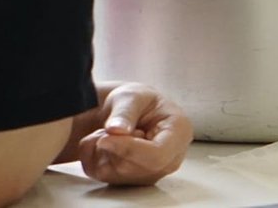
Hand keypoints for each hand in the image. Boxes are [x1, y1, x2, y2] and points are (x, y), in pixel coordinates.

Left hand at [76, 83, 191, 185]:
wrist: (129, 112)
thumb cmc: (137, 101)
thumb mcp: (131, 96)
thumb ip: (124, 112)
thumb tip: (116, 130)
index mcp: (180, 132)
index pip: (158, 155)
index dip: (129, 150)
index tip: (104, 138)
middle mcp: (172, 158)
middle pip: (137, 169)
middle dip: (113, 150)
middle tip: (106, 128)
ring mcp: (155, 173)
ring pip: (119, 176)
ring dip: (102, 154)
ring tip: (108, 133)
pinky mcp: (136, 182)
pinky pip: (107, 179)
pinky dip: (97, 162)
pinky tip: (106, 146)